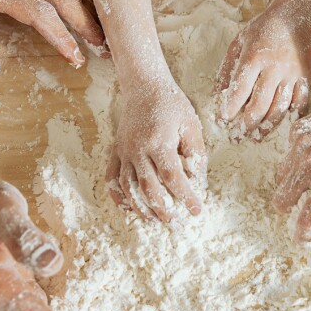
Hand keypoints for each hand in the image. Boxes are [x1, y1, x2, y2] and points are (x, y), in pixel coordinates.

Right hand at [105, 77, 206, 221]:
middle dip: (164, 210)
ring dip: (141, 208)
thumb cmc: (172, 105)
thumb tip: (198, 182)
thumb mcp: (191, 125)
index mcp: (158, 142)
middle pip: (149, 188)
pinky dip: (118, 196)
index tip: (197, 211)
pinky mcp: (115, 151)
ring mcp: (123, 151)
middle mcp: (137, 149)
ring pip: (128, 187)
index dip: (186, 197)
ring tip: (156, 222)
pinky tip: (130, 209)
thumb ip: (195, 154)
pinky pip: (111, 178)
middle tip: (177, 225)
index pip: (173, 177)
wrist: (144, 86)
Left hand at [216, 5, 310, 139]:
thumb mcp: (238, 42)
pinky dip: (292, 116)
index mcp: (253, 58)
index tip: (223, 120)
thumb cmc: (263, 29)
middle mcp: (273, 68)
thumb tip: (217, 94)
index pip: (239, 90)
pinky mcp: (305, 77)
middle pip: (259, 105)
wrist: (295, 16)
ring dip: (267, 126)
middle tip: (237, 136)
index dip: (230, 109)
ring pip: (279, 108)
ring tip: (257, 137)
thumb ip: (227, 68)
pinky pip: (301, 102)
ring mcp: (291, 74)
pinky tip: (282, 124)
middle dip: (246, 125)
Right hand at [272, 103, 310, 240]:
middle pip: (281, 201)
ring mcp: (300, 148)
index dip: (303, 234)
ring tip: (309, 181)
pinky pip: (286, 157)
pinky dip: (295, 163)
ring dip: (290, 185)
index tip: (305, 236)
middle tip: (303, 205)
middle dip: (290, 208)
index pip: (306, 222)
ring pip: (280, 179)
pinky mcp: (296, 133)